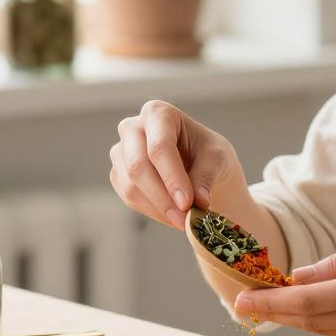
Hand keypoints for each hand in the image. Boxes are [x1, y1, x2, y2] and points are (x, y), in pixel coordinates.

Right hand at [108, 100, 245, 228]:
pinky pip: (128, 198)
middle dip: (163, 197)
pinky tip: (172, 216)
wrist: (198, 165)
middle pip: (138, 165)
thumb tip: (199, 201)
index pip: (159, 146)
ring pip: (130, 185)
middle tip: (186, 219)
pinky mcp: (118, 174)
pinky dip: (152, 211)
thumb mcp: (218, 158)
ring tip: (184, 221)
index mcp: (158, 113)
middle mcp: (133, 127)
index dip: (172, 177)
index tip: (188, 204)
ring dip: (158, 208)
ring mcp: (121, 151)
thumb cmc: (208, 154)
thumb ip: (206, 176)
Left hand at [231, 236, 335, 335]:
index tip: (240, 300)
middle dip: (272, 313)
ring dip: (291, 319)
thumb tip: (299, 276)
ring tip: (262, 305)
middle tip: (240, 302)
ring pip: (322, 329)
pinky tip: (302, 309)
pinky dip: (317, 320)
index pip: (307, 302)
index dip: (270, 303)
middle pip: (308, 321)